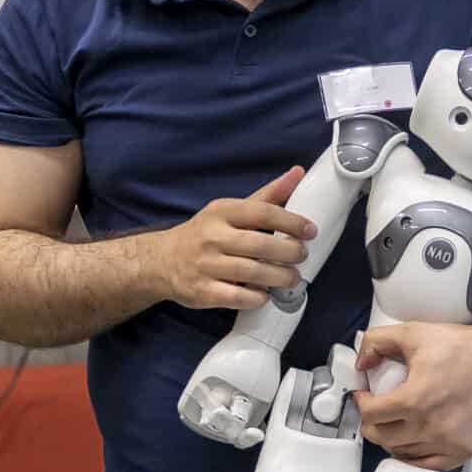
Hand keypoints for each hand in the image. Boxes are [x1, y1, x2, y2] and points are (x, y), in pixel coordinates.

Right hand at [147, 167, 317, 310]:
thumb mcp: (230, 210)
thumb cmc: (205, 233)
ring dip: (279, 277)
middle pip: (259, 244)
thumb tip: (298, 173)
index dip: (291, 221)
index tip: (310, 230)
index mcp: (221, 212)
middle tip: (302, 256)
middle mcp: (212, 237)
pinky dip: (257, 297)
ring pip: (251, 272)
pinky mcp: (202, 291)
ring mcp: (205, 265)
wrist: (161, 261)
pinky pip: (237, 297)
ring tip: (293, 278)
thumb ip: (266, 196)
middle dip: (288, 251)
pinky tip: (266, 295)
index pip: (261, 212)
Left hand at [353, 322, 471, 471]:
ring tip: (396, 421)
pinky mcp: (463, 451)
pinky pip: (426, 464)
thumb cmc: (457, 346)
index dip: (361, 403)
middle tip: (377, 409)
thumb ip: (376, 342)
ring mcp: (448, 442)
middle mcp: (431, 427)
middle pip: (381, 438)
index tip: (365, 396)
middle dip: (372, 422)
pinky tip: (412, 439)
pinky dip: (414, 454)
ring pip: (402, 452)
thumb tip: (360, 365)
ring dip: (392, 437)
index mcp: (415, 399)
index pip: (370, 415)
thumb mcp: (412, 332)